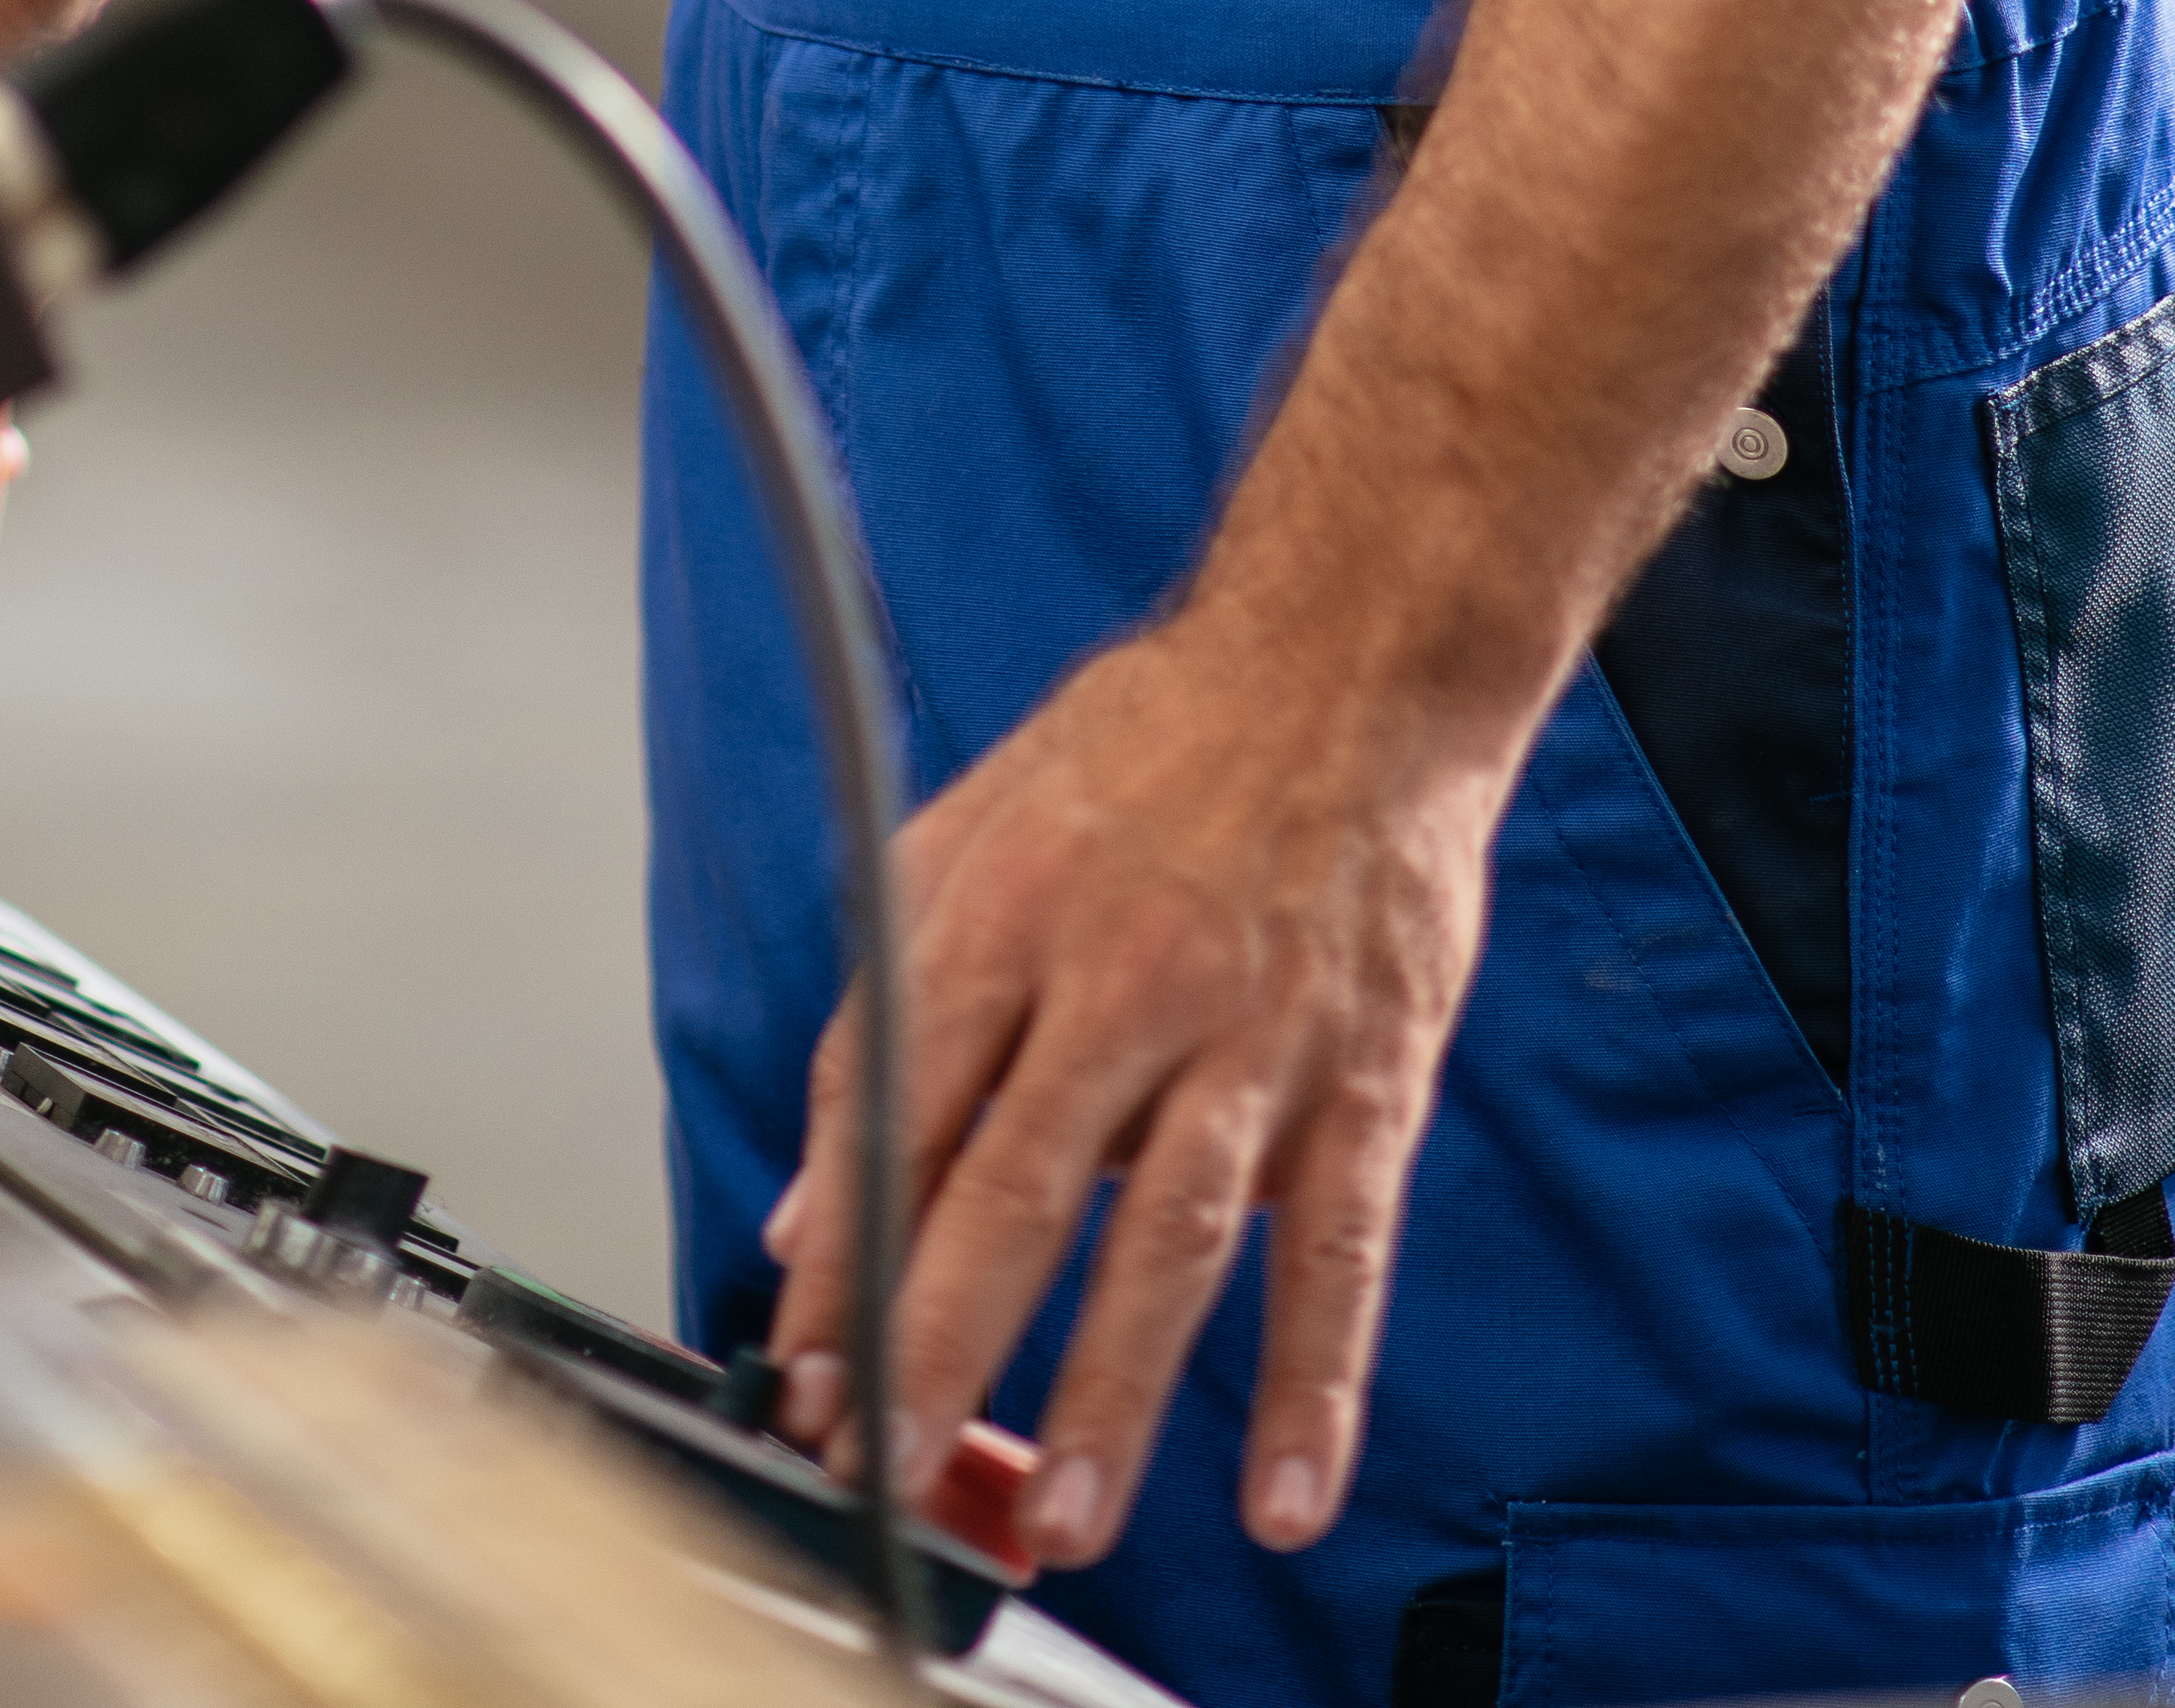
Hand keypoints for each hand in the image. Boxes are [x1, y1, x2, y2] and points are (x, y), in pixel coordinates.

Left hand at [759, 604, 1503, 1573]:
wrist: (1347, 661)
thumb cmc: (1155, 749)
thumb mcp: (975, 834)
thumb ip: (888, 1014)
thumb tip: (809, 1202)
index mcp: (1007, 912)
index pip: (898, 1110)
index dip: (845, 1254)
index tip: (807, 1375)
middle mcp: (1122, 976)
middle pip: (1015, 1183)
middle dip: (944, 1342)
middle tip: (892, 1471)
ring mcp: (1252, 1032)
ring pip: (1169, 1232)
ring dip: (1115, 1388)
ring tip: (1067, 1514)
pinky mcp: (1366, 1073)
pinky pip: (1340, 1244)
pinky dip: (1316, 1377)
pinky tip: (1286, 1486)